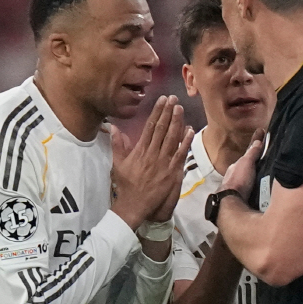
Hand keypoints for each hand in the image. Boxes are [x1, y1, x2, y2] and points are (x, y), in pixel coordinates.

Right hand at [110, 95, 192, 228]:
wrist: (134, 204)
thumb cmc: (126, 185)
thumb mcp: (118, 163)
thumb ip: (117, 145)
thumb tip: (113, 127)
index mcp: (140, 150)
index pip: (150, 127)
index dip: (157, 112)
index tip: (162, 100)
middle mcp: (152, 154)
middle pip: (161, 129)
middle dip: (168, 113)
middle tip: (174, 99)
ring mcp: (162, 163)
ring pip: (171, 138)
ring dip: (176, 123)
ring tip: (180, 109)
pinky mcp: (171, 172)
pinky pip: (180, 154)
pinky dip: (184, 142)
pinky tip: (190, 130)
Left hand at [223, 129, 265, 198]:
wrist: (232, 201)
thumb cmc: (237, 180)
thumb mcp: (246, 162)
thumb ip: (252, 152)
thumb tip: (258, 141)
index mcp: (236, 166)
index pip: (249, 154)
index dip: (256, 147)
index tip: (263, 141)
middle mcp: (237, 176)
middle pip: (250, 167)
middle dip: (258, 163)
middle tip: (271, 158)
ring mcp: (240, 187)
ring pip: (252, 178)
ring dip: (260, 176)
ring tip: (274, 174)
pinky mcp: (246, 197)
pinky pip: (256, 188)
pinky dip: (261, 186)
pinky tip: (268, 187)